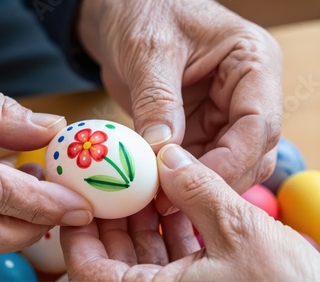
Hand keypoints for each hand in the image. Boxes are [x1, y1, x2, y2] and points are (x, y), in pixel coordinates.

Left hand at [61, 144, 319, 280]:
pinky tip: (178, 202)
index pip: (89, 270)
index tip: (80, 198)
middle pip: (113, 260)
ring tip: (145, 183)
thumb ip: (199, 190)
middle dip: (113, 217)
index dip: (78, 232)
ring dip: (143, 220)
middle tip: (111, 180)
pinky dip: (170, 232)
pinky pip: (172, 262)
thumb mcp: (240, 232)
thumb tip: (169, 157)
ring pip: (143, 258)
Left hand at [77, 0, 281, 210]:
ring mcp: (220, 112)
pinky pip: (193, 160)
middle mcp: (244, 93)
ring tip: (158, 201)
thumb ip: (157, 101)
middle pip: (247, 152)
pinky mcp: (194, 126)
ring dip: (193, 186)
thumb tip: (160, 152)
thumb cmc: (144, 12)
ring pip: (222, 164)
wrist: (121, 12)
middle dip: (212, 180)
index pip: (258, 124)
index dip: (229, 161)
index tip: (190, 183)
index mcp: (253, 64)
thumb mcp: (150, 50)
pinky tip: (153, 190)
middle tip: (171, 201)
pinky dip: (176, 179)